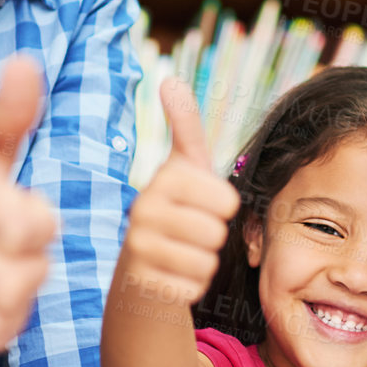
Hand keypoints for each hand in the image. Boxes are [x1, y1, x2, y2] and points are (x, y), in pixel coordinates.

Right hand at [116, 80, 238, 311]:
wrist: (142, 264)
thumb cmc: (176, 209)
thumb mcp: (184, 166)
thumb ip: (184, 125)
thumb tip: (169, 78)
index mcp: (163, 179)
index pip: (227, 199)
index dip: (224, 207)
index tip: (202, 203)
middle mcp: (144, 210)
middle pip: (218, 233)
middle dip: (213, 237)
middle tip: (190, 232)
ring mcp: (139, 248)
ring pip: (207, 262)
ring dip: (203, 262)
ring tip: (181, 252)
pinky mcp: (141, 283)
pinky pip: (194, 288)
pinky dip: (191, 285)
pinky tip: (173, 275)